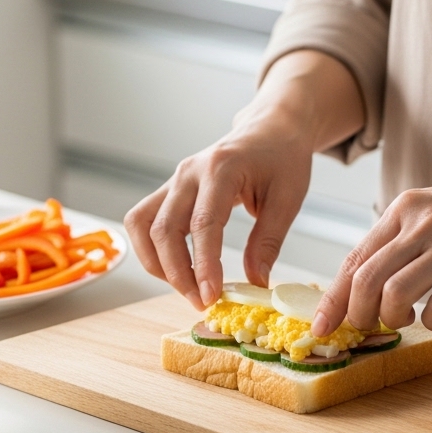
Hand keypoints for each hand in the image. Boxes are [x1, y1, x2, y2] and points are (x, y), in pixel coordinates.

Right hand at [125, 50, 364, 308]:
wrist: (270, 130)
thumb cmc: (282, 159)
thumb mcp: (288, 198)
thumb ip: (268, 241)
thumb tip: (256, 282)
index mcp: (221, 169)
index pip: (204, 224)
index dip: (204, 265)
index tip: (211, 296)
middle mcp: (189, 172)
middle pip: (164, 229)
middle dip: (178, 273)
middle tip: (201, 302)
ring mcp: (174, 179)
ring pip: (143, 226)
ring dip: (158, 264)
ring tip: (187, 288)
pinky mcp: (169, 189)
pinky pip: (143, 221)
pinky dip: (152, 250)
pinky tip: (176, 268)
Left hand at [310, 125, 431, 334]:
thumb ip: (402, 239)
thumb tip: (364, 282)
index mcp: (406, 208)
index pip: (354, 258)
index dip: (332, 299)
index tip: (321, 326)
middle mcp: (423, 223)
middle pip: (365, 281)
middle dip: (357, 316)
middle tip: (366, 329)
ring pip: (394, 296)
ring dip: (393, 320)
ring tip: (407, 319)